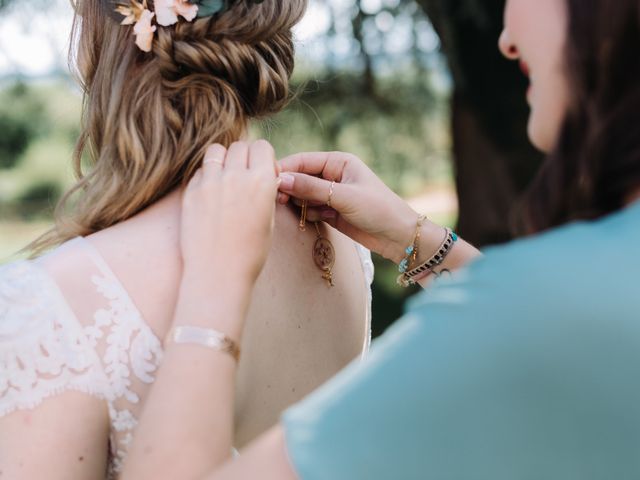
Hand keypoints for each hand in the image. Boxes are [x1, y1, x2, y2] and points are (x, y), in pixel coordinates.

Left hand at [180, 140, 279, 284]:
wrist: (218, 274)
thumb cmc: (250, 252)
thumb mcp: (269, 219)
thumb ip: (265, 191)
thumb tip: (261, 175)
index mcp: (261, 182)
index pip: (262, 147)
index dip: (264, 158)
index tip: (263, 173)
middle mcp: (236, 176)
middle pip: (240, 146)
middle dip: (245, 157)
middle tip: (244, 176)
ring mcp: (210, 182)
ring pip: (216, 151)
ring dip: (223, 160)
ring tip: (225, 179)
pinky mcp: (191, 192)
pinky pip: (200, 171)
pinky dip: (207, 176)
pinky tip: (211, 195)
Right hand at [278, 151, 419, 263]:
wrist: (398, 237)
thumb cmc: (378, 210)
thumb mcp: (343, 197)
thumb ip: (311, 189)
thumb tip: (281, 180)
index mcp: (338, 161)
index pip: (302, 160)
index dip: (284, 169)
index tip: (267, 180)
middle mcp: (332, 175)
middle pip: (299, 177)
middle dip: (290, 189)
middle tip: (279, 201)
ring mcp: (330, 194)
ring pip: (302, 195)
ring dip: (303, 204)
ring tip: (318, 212)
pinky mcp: (330, 211)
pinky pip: (310, 210)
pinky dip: (311, 214)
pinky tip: (326, 219)